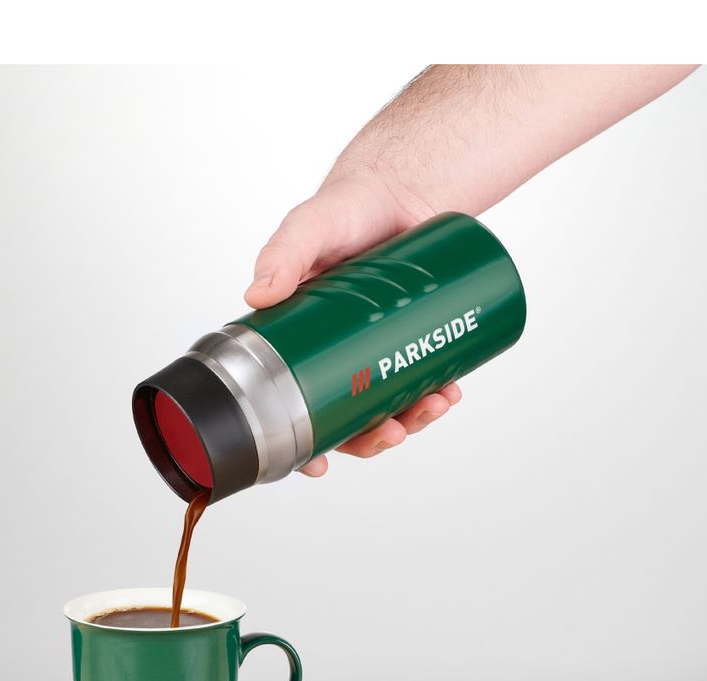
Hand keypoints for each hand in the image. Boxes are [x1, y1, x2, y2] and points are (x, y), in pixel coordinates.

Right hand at [244, 171, 461, 476]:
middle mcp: (331, 351)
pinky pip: (417, 379)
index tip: (317, 466)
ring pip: (386, 403)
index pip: (289, 403)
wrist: (404, 188)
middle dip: (371, 436)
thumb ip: (284, 251)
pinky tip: (451, 392)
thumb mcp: (311, 226)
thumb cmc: (347, 207)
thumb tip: (256, 294)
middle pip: (344, 416)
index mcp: (295, 340)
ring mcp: (372, 348)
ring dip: (410, 419)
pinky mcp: (408, 337)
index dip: (301, 443)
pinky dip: (434, 393)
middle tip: (395, 430)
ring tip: (436, 405)